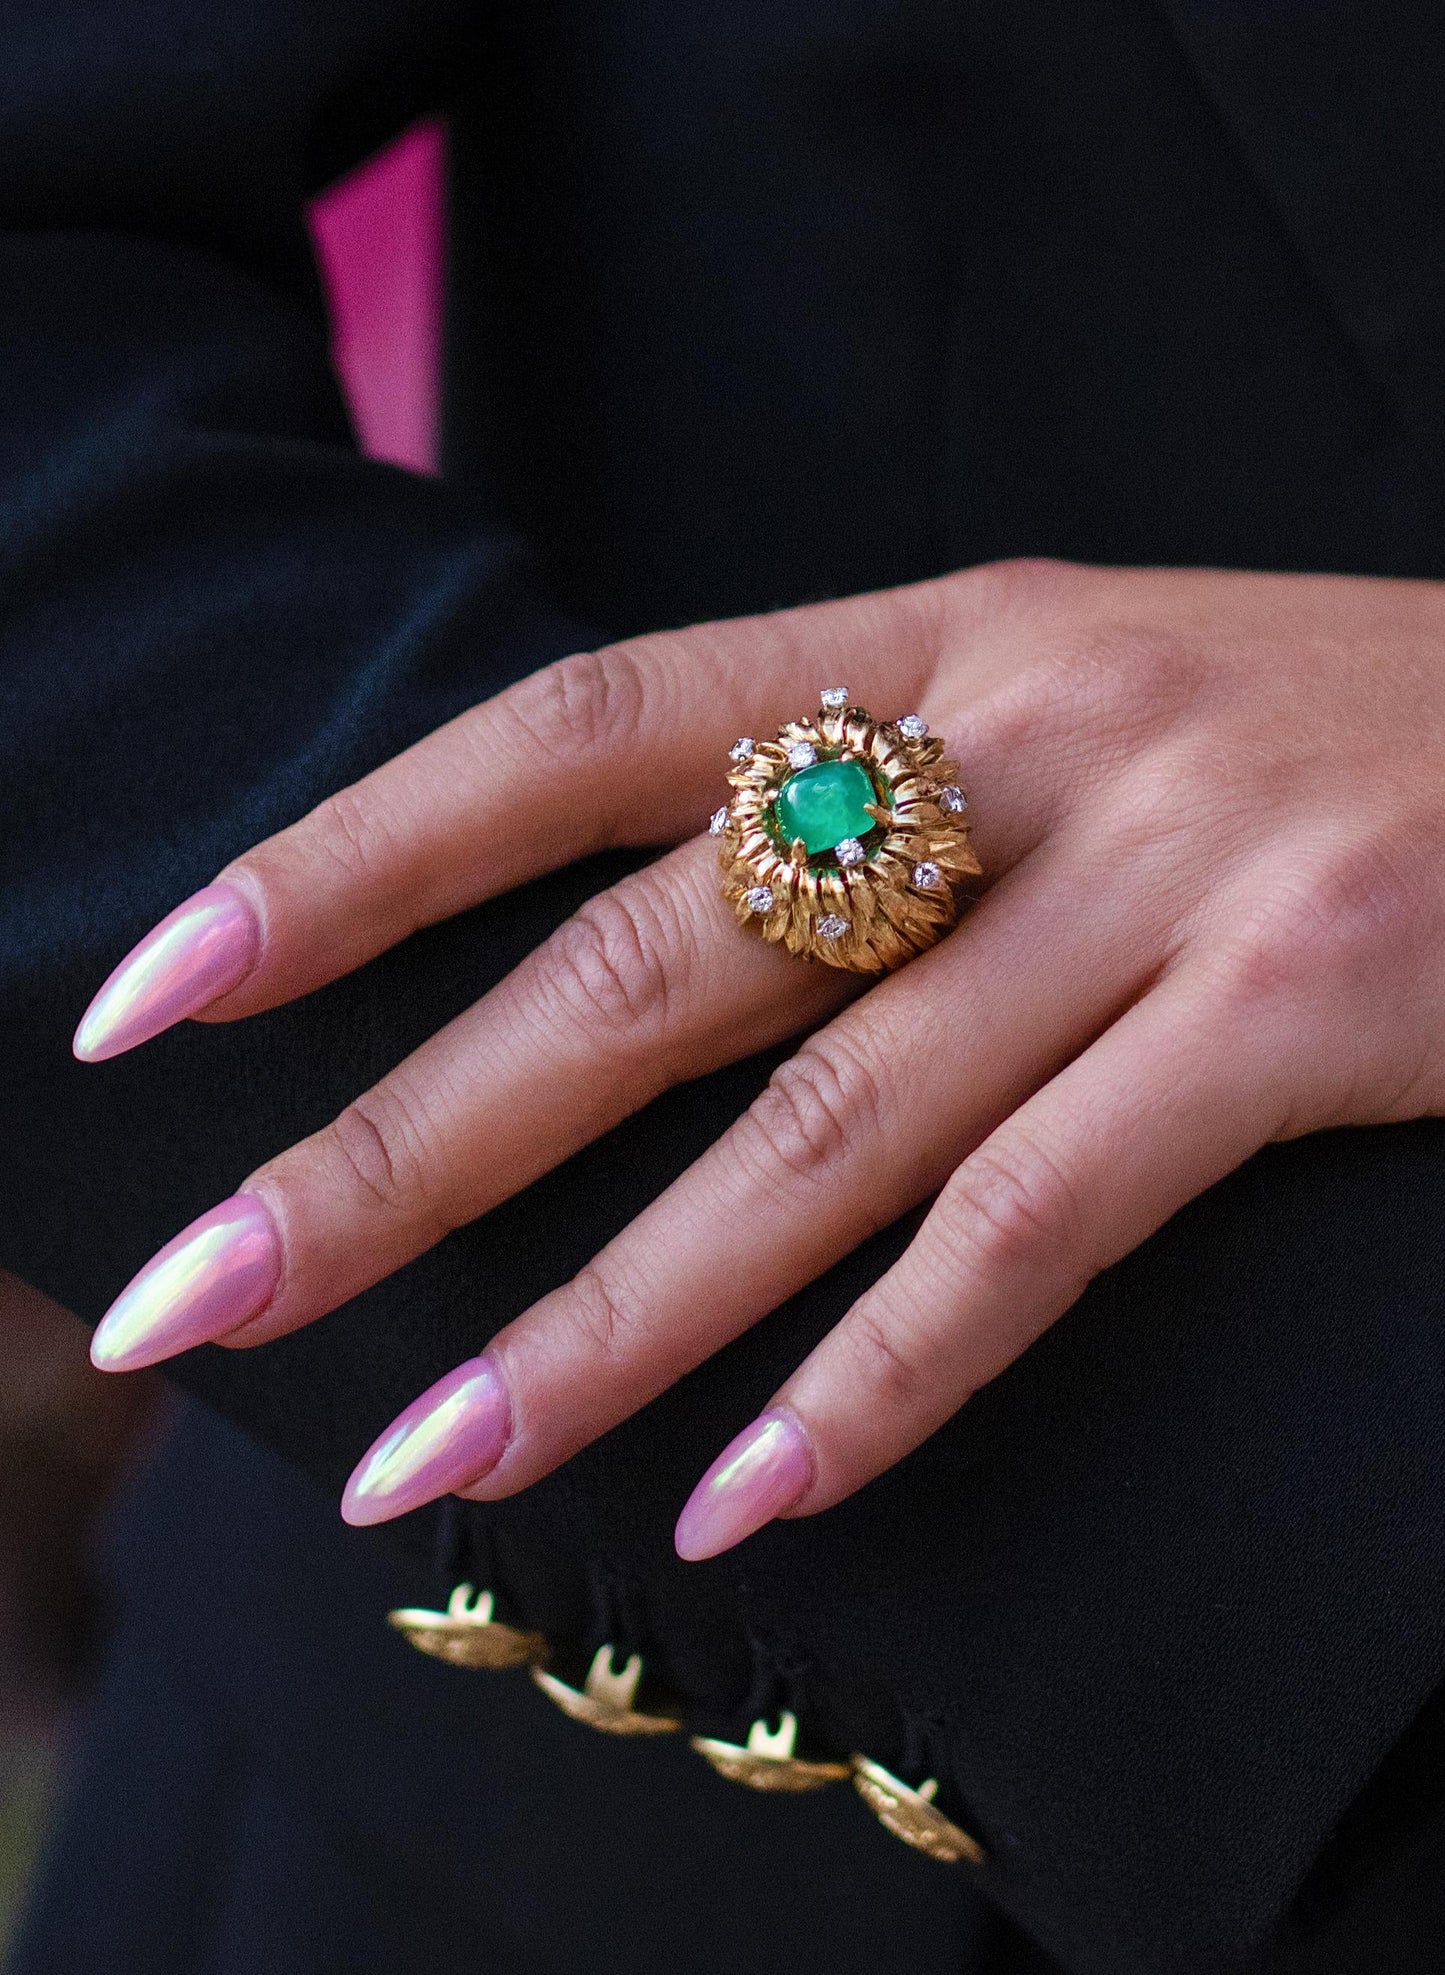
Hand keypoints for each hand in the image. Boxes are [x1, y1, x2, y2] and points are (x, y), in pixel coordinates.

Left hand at [75, 560, 1444, 1556]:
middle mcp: (1027, 733)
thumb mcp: (1073, 705)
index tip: (167, 990)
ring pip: (821, 1130)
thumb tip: (643, 959)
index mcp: (940, 635)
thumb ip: (876, 802)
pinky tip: (750, 1494)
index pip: (573, 729)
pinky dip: (887, 1370)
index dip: (352, 859)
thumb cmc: (1321, 734)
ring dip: (605, 1321)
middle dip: (405, 1147)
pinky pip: (1044, 1221)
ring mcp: (1168, 870)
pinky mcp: (1306, 1006)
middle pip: (645, 963)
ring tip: (420, 1463)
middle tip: (200, 1292)